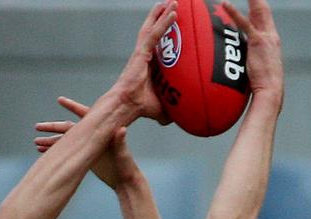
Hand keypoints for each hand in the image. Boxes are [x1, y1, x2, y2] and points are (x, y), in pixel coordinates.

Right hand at [35, 97, 137, 190]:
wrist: (125, 181)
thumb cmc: (126, 167)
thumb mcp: (123, 155)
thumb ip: (121, 142)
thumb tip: (122, 129)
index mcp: (100, 131)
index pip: (84, 115)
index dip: (72, 107)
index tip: (59, 100)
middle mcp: (92, 136)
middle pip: (68, 128)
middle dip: (53, 127)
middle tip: (37, 127)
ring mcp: (87, 146)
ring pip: (65, 141)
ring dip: (51, 141)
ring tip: (35, 143)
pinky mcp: (85, 157)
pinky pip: (67, 153)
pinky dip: (56, 152)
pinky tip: (43, 153)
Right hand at [113, 1, 177, 121]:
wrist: (127, 106)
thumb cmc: (140, 107)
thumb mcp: (162, 108)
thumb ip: (172, 109)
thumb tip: (183, 116)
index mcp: (147, 66)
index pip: (157, 46)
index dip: (163, 35)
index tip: (171, 27)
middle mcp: (143, 55)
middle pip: (154, 31)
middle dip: (162, 18)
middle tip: (172, 6)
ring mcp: (141, 52)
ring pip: (154, 28)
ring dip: (163, 14)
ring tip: (172, 2)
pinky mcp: (141, 52)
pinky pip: (155, 34)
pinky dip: (164, 22)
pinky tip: (173, 12)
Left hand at [223, 0, 283, 109]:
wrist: (271, 92)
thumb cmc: (265, 86)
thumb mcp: (261, 68)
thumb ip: (255, 60)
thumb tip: (248, 63)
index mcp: (272, 40)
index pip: (265, 18)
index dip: (259, 7)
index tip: (254, 1)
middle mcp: (270, 35)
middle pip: (263, 10)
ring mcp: (264, 37)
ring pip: (257, 11)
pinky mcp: (257, 42)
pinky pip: (244, 24)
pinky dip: (234, 12)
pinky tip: (225, 4)